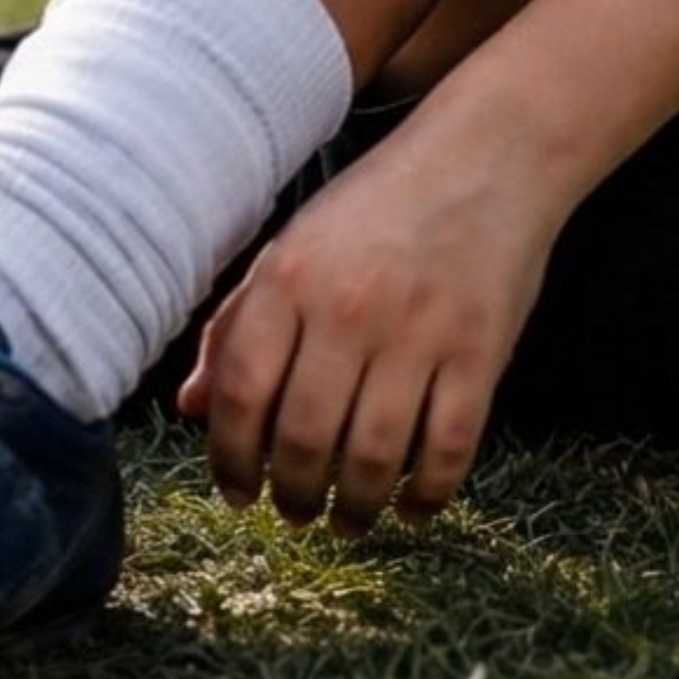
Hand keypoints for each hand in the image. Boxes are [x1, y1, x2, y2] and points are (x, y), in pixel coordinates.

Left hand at [177, 114, 559, 537]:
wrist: (487, 157)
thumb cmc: (378, 206)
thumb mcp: (292, 247)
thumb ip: (237, 325)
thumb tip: (190, 407)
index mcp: (288, 279)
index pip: (242, 394)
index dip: (230, 459)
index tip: (236, 493)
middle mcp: (347, 309)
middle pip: (303, 438)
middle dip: (292, 495)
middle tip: (294, 513)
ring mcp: (418, 333)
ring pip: (372, 457)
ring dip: (354, 508)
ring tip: (345, 522)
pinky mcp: (479, 352)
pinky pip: (448, 448)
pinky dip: (427, 495)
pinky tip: (412, 509)